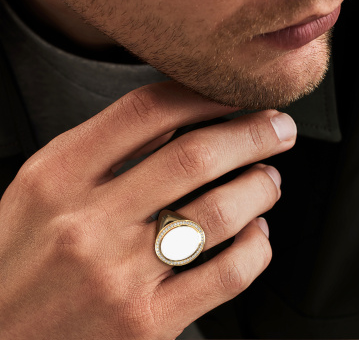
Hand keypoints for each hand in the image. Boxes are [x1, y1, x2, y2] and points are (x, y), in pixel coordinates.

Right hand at [0, 82, 295, 338]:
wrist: (0, 336)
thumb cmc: (20, 257)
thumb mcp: (44, 189)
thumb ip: (105, 150)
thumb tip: (176, 119)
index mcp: (57, 177)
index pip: (147, 111)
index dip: (203, 95)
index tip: (233, 96)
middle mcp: (87, 224)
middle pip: (195, 156)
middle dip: (252, 134)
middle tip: (278, 127)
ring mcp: (118, 277)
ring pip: (220, 214)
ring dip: (259, 188)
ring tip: (269, 179)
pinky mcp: (147, 324)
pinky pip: (226, 275)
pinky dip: (256, 247)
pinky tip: (256, 233)